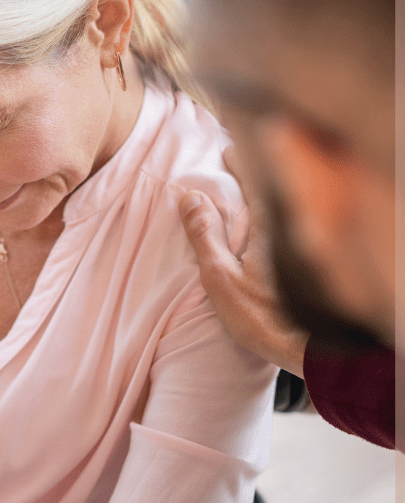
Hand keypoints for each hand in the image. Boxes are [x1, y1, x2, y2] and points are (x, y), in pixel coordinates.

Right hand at [178, 147, 308, 377]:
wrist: (310, 351)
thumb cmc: (264, 317)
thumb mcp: (220, 277)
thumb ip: (205, 236)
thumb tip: (191, 197)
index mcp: (268, 226)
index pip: (256, 180)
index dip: (241, 163)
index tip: (227, 151)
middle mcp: (288, 231)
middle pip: (272, 193)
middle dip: (254, 177)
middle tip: (236, 166)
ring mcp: (299, 249)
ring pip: (281, 213)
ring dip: (263, 201)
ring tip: (245, 196)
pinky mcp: (303, 268)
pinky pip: (284, 233)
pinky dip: (272, 224)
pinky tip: (261, 233)